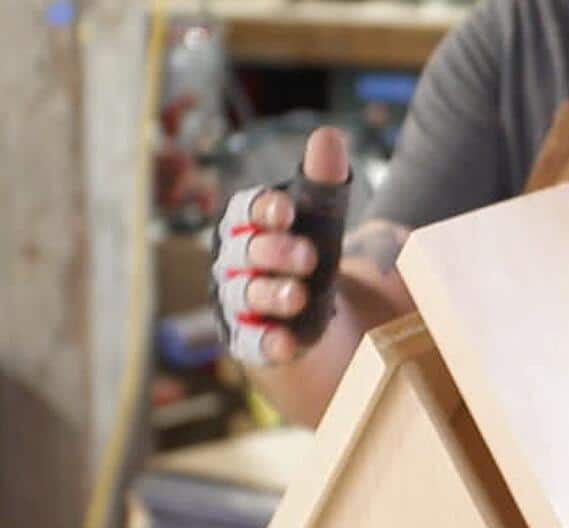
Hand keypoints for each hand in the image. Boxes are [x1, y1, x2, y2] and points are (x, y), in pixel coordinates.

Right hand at [211, 128, 350, 364]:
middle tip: (309, 255)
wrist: (323, 312)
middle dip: (272, 251)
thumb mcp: (326, 216)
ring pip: (242, 295)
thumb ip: (325, 179)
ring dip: (268, 294)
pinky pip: (250, 344)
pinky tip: (287, 344)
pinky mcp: (249, 341)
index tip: (285, 210)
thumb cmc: (313, 251)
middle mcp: (233, 261)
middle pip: (242, 252)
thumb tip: (328, 135)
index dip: (260, 210)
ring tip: (299, 296)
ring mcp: (237, 303)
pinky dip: (266, 343)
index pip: (242, 211)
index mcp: (246, 224)